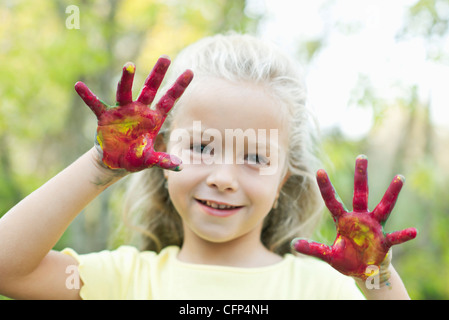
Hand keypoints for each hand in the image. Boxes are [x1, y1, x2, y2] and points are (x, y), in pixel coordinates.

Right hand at [74, 57, 192, 171]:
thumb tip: (180, 166)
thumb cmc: (135, 159)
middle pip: (150, 88)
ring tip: (129, 65)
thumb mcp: (150, 160)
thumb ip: (163, 161)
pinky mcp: (106, 117)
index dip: (179, 87)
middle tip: (166, 57)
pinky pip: (96, 105)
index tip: (190, 72)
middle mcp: (140, 111)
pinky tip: (79, 86)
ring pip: (125, 91)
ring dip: (127, 79)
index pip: (169, 100)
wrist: (115, 162)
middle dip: (158, 74)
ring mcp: (123, 111)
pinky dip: (88, 97)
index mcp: (154, 119)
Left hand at [292, 155, 416, 279]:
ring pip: (383, 207)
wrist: (364, 271)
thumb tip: (293, 245)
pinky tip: (413, 231)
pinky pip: (396, 237)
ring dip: (391, 194)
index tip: (320, 170)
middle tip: (361, 156)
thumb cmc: (347, 259)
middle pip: (360, 194)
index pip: (332, 200)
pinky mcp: (385, 241)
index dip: (326, 187)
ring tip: (399, 178)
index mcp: (343, 220)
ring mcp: (374, 227)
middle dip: (361, 176)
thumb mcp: (328, 255)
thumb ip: (313, 249)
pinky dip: (404, 235)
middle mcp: (360, 218)